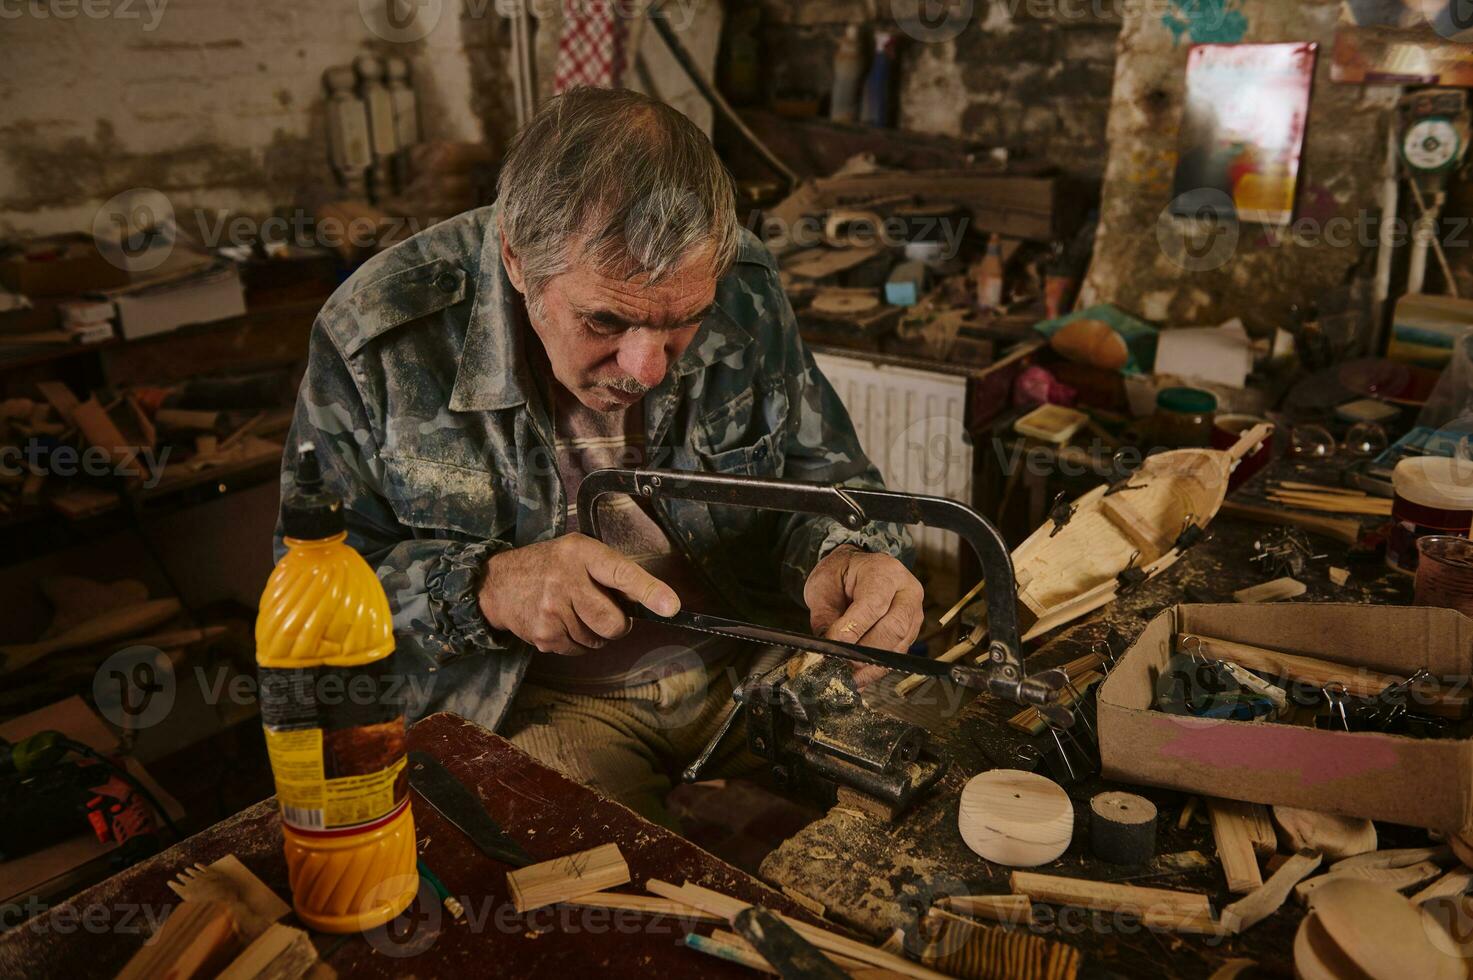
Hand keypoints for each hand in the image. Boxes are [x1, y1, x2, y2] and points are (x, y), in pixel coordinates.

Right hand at [478, 534, 679, 653]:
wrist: (498, 584)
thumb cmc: (548, 565)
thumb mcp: (578, 553)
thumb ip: (612, 571)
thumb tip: (654, 599)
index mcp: (581, 553)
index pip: (621, 573)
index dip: (648, 591)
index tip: (670, 606)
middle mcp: (566, 581)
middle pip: (613, 621)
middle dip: (617, 623)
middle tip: (603, 610)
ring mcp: (552, 611)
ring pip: (597, 640)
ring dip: (594, 632)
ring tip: (573, 610)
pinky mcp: (544, 636)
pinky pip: (579, 650)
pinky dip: (576, 642)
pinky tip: (561, 622)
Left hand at [803, 544, 923, 687]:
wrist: (855, 569)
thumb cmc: (840, 575)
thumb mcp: (823, 588)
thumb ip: (826, 618)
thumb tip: (827, 650)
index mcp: (885, 571)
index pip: (874, 605)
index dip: (854, 629)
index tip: (833, 645)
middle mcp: (907, 591)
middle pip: (894, 628)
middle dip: (866, 651)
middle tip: (842, 665)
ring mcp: (914, 613)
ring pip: (899, 645)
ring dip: (872, 666)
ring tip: (848, 676)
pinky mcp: (911, 632)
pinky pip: (897, 655)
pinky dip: (876, 669)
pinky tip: (859, 678)